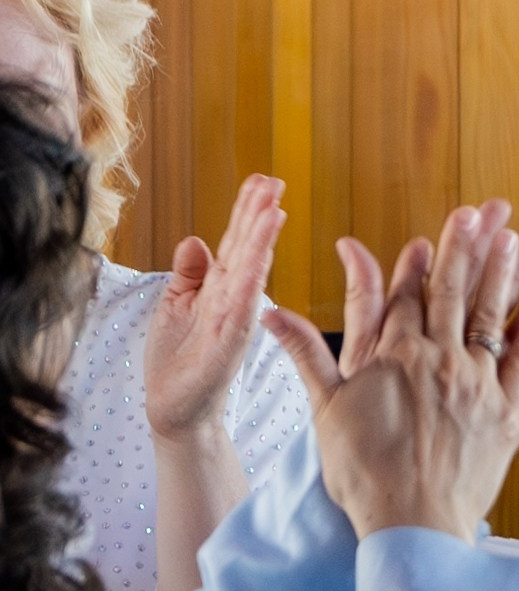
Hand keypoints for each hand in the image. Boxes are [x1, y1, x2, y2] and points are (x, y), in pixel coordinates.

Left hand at [143, 175, 287, 445]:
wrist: (174, 409)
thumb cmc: (177, 361)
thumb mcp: (175, 305)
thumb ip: (188, 273)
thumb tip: (195, 238)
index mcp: (219, 288)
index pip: (236, 242)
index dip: (247, 211)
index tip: (262, 181)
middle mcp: (232, 298)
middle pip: (247, 248)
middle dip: (259, 213)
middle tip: (273, 180)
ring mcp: (233, 317)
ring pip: (251, 269)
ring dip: (262, 237)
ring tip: (273, 205)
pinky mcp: (229, 339)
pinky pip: (244, 300)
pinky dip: (254, 274)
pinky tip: (261, 253)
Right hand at [264, 200, 518, 546]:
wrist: (409, 527)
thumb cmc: (362, 474)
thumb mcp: (326, 408)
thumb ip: (308, 351)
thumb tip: (272, 312)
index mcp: (401, 355)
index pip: (415, 292)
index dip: (429, 258)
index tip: (445, 227)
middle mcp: (447, 361)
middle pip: (467, 290)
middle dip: (484, 244)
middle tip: (501, 208)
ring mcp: (486, 386)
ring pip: (514, 316)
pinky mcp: (515, 417)